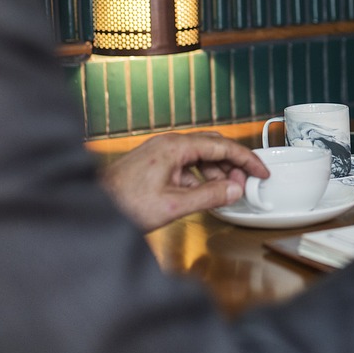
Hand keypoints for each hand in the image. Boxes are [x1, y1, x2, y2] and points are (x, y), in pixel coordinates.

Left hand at [100, 132, 268, 230]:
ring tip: (226, 191)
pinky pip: (186, 164)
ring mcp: (160, 153)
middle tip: (246, 182)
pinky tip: (204, 193)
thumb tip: (234, 189)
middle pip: (212, 146)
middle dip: (233, 164)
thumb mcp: (173, 205)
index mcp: (174, 147)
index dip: (246, 159)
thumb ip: (209, 196)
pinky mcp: (154, 164)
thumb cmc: (124, 204)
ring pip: (199, 155)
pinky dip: (200, 177)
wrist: (92, 208)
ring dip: (216, 172)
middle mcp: (168, 144)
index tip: (261, 171)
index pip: (221, 145)